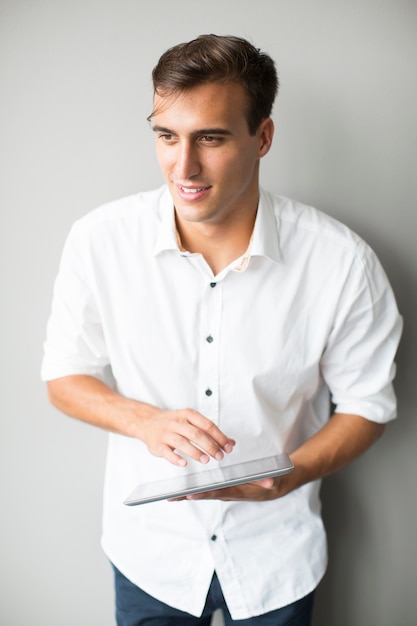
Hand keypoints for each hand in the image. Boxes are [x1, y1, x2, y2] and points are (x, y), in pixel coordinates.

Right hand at [141, 407, 235, 466]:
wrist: (148, 422)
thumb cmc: (174, 423)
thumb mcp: (192, 422)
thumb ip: (211, 432)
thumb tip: (230, 442)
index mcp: (188, 415)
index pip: (207, 425)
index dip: (219, 436)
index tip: (227, 447)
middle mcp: (177, 423)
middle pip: (196, 434)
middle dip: (210, 446)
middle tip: (219, 456)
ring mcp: (167, 433)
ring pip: (183, 443)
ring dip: (196, 452)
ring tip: (206, 460)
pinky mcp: (158, 445)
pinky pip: (167, 452)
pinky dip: (176, 459)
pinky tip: (184, 463)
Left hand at [171, 474, 293, 501]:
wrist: (273, 488)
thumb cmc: (270, 483)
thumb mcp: (271, 481)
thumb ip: (269, 482)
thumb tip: (270, 483)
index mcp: (236, 491)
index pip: (217, 492)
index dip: (204, 493)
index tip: (190, 494)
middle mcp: (227, 493)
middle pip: (205, 495)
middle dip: (188, 497)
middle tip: (172, 497)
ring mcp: (224, 492)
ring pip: (204, 494)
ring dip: (188, 496)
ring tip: (171, 496)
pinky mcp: (223, 489)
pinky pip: (207, 490)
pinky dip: (195, 491)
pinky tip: (183, 491)